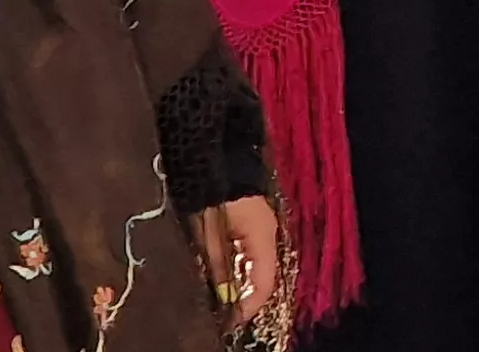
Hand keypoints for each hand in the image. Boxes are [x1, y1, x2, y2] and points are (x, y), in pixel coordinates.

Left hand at [195, 197, 279, 332]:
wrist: (213, 155)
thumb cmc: (211, 195)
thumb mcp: (208, 235)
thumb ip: (216, 267)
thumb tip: (220, 298)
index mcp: (264, 237)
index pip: (264, 284)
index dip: (248, 307)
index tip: (229, 323)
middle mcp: (269, 234)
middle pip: (262, 277)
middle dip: (243, 297)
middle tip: (222, 313)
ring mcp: (263, 226)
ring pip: (255, 265)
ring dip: (239, 283)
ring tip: (218, 297)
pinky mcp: (254, 221)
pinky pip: (249, 252)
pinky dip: (237, 267)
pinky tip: (221, 274)